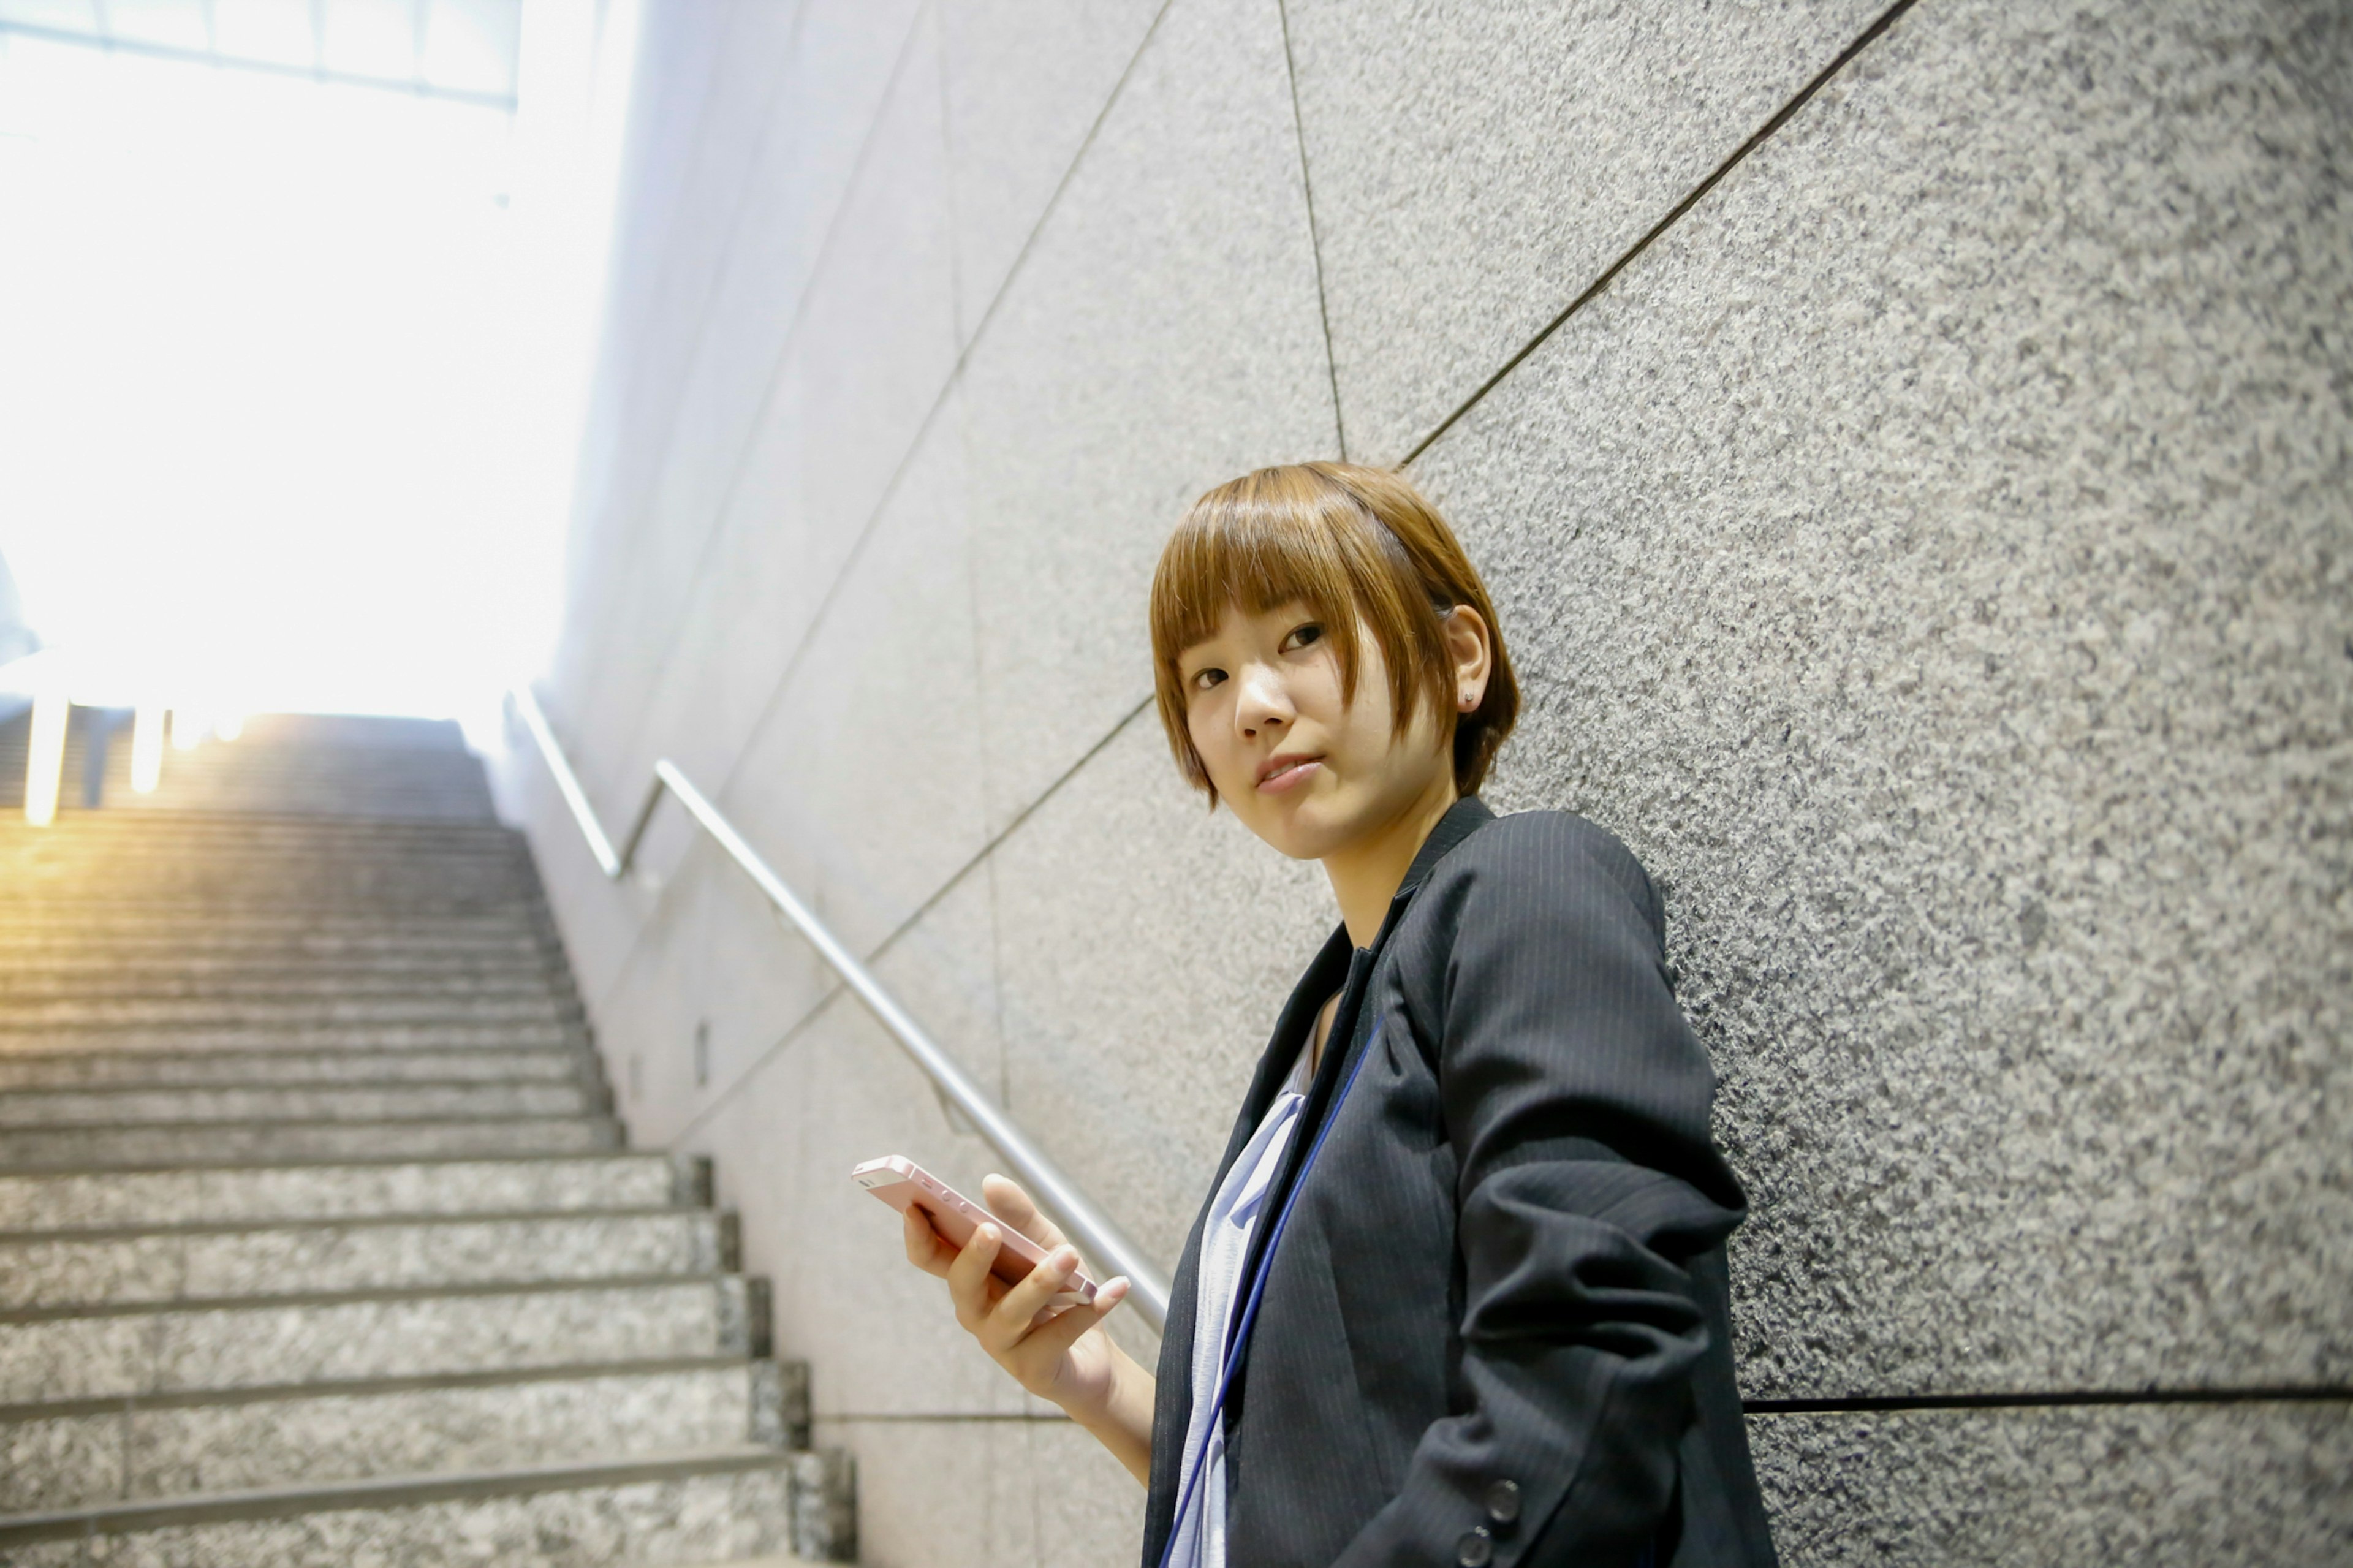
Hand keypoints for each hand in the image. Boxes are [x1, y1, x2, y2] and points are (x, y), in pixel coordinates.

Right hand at [903, 1173, 1132, 1422]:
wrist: (1094, 1354)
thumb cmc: (1059, 1292)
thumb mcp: (1043, 1244)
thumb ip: (1019, 1215)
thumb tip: (991, 1182)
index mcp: (972, 1279)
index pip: (931, 1258)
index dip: (917, 1235)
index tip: (913, 1205)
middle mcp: (978, 1312)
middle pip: (962, 1285)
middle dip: (973, 1257)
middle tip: (989, 1229)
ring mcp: (1002, 1344)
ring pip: (1010, 1312)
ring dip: (1040, 1282)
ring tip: (1068, 1255)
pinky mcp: (1033, 1369)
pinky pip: (1058, 1336)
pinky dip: (1089, 1310)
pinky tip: (1114, 1289)